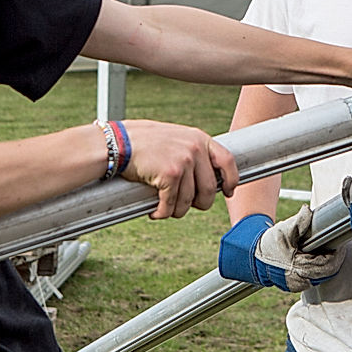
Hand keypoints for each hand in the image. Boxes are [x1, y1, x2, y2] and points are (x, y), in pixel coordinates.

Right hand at [118, 120, 238, 218]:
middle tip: (186, 205)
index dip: (231, 180)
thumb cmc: (145, 141)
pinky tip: (155, 212)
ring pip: (189, 201)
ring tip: (166, 208)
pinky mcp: (170, 175)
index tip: (229, 191)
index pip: (228, 161)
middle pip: (210, 189)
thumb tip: (207, 176)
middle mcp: (195, 149)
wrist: (119, 142)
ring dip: (177, 211)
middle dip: (199, 203)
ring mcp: (183, 162)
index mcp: (200, 139)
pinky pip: (171, 205)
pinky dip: (162, 213)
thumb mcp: (176, 137)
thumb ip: (194, 151)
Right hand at [218, 206, 343, 291]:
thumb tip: (308, 210)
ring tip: (327, 252)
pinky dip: (319, 270)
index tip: (339, 244)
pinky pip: (314, 279)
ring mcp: (298, 285)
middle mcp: (300, 280)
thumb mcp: (284, 230)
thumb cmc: (269, 244)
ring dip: (327, 265)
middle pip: (327, 272)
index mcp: (299, 267)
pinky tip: (318, 259)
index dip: (337, 255)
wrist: (254, 258)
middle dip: (334, 259)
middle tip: (335, 247)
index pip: (328, 264)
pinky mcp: (296, 286)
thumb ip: (299, 221)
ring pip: (322, 277)